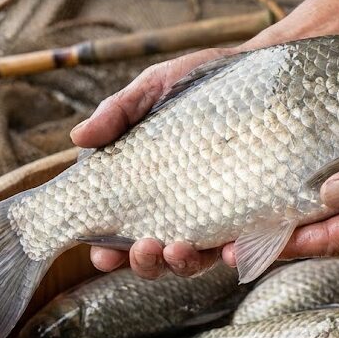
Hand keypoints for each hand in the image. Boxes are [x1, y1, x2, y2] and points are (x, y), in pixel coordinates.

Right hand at [71, 30, 292, 278]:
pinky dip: (231, 254)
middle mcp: (175, 210)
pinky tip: (228, 249)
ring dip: (182, 264)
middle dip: (146, 263)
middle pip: (154, 256)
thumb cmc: (197, 83)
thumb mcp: (153, 88)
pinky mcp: (249, 213)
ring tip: (179, 248)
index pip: (117, 232)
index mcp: (142, 189)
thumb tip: (78, 137)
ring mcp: (212, 214)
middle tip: (145, 247)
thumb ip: (118, 112)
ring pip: (193, 260)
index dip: (107, 252)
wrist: (260, 72)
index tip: (103, 255)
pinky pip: (240, 244)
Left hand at [219, 111, 338, 262]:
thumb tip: (326, 193)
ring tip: (254, 219)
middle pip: (325, 235)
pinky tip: (306, 194)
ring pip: (337, 223)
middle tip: (230, 242)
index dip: (283, 243)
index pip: (328, 238)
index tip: (240, 249)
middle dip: (279, 237)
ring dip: (298, 222)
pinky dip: (325, 204)